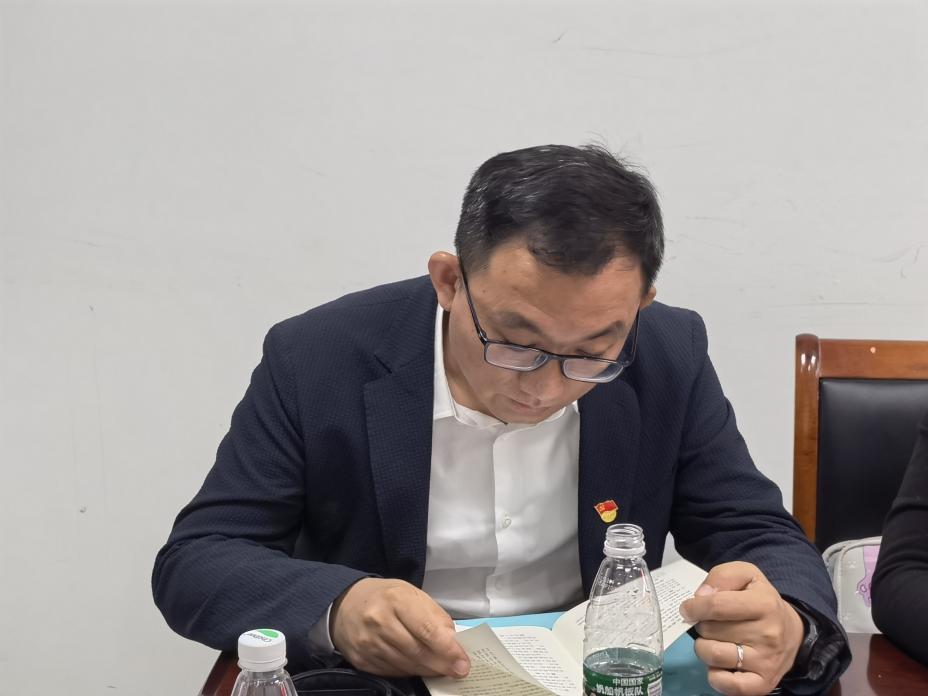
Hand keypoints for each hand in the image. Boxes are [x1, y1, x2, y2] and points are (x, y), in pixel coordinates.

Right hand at [330, 578, 470, 678]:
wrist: (345, 604)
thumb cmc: (386, 597)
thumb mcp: (412, 594)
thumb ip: (434, 616)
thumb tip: (453, 642)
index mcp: (396, 599)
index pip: (426, 629)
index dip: (448, 649)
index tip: (463, 663)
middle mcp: (379, 621)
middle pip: (416, 651)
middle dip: (441, 664)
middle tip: (457, 671)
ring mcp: (367, 643)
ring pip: (405, 665)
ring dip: (427, 670)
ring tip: (440, 669)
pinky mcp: (361, 660)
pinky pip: (391, 672)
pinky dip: (408, 672)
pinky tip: (417, 667)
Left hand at [679, 562, 804, 695]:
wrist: (791, 631)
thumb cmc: (760, 599)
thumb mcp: (746, 575)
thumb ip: (722, 577)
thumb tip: (701, 596)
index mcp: (764, 604)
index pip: (716, 606)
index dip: (694, 607)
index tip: (688, 609)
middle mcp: (768, 635)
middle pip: (710, 630)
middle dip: (701, 625)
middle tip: (709, 623)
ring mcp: (766, 662)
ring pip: (714, 656)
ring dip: (704, 647)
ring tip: (713, 640)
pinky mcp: (763, 684)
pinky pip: (728, 686)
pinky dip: (715, 676)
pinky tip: (718, 664)